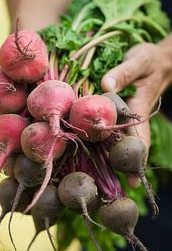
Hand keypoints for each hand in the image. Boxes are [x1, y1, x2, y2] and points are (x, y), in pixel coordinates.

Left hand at [101, 38, 171, 186]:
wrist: (156, 60)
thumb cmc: (149, 61)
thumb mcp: (138, 61)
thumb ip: (123, 73)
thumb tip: (104, 86)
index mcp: (139, 109)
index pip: (138, 138)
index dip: (135, 158)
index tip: (132, 180)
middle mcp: (133, 118)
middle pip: (128, 146)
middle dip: (123, 167)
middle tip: (115, 190)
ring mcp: (126, 117)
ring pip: (119, 141)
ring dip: (112, 158)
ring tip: (102, 179)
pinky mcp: (119, 113)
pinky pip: (112, 130)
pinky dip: (105, 141)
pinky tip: (94, 151)